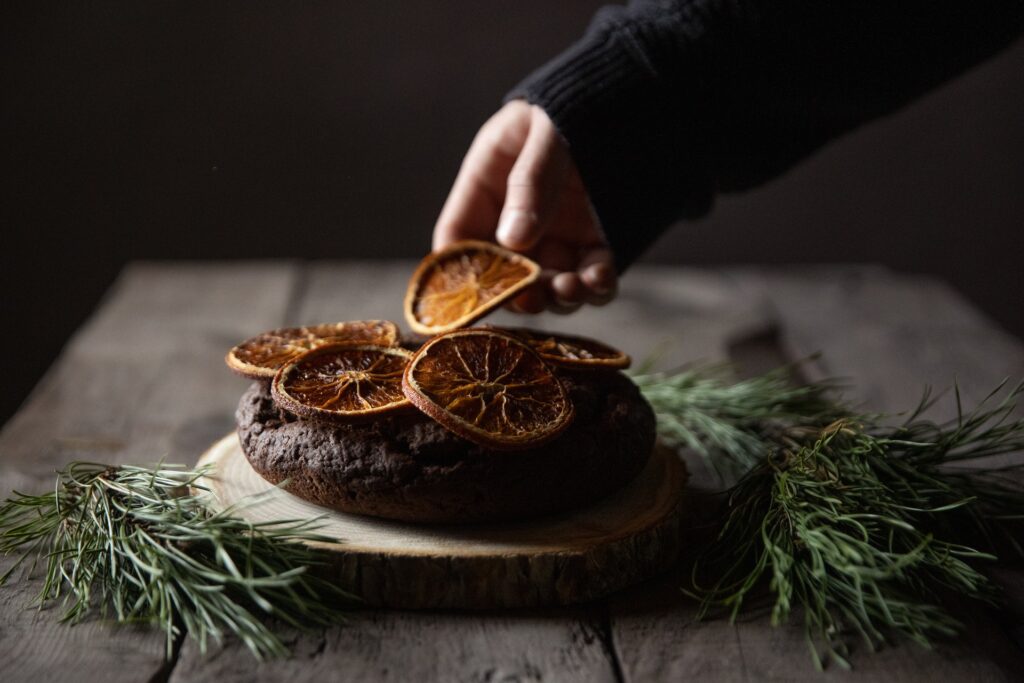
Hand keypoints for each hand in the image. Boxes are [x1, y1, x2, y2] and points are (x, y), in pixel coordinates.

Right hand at [433, 101, 616, 313]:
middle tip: (533, 299)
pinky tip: (600, 280)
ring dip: (556, 297)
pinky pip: (590, 278)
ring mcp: (556, 236)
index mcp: (487, 185)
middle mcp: (516, 220)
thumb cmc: (574, 106)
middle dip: (516, 294)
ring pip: (546, 285)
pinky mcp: (594, 245)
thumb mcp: (548, 133)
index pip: (458, 236)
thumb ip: (530, 181)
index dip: (459, 270)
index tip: (477, 293)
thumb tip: (513, 240)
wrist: (633, 97)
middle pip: (502, 275)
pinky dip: (594, 288)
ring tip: (570, 288)